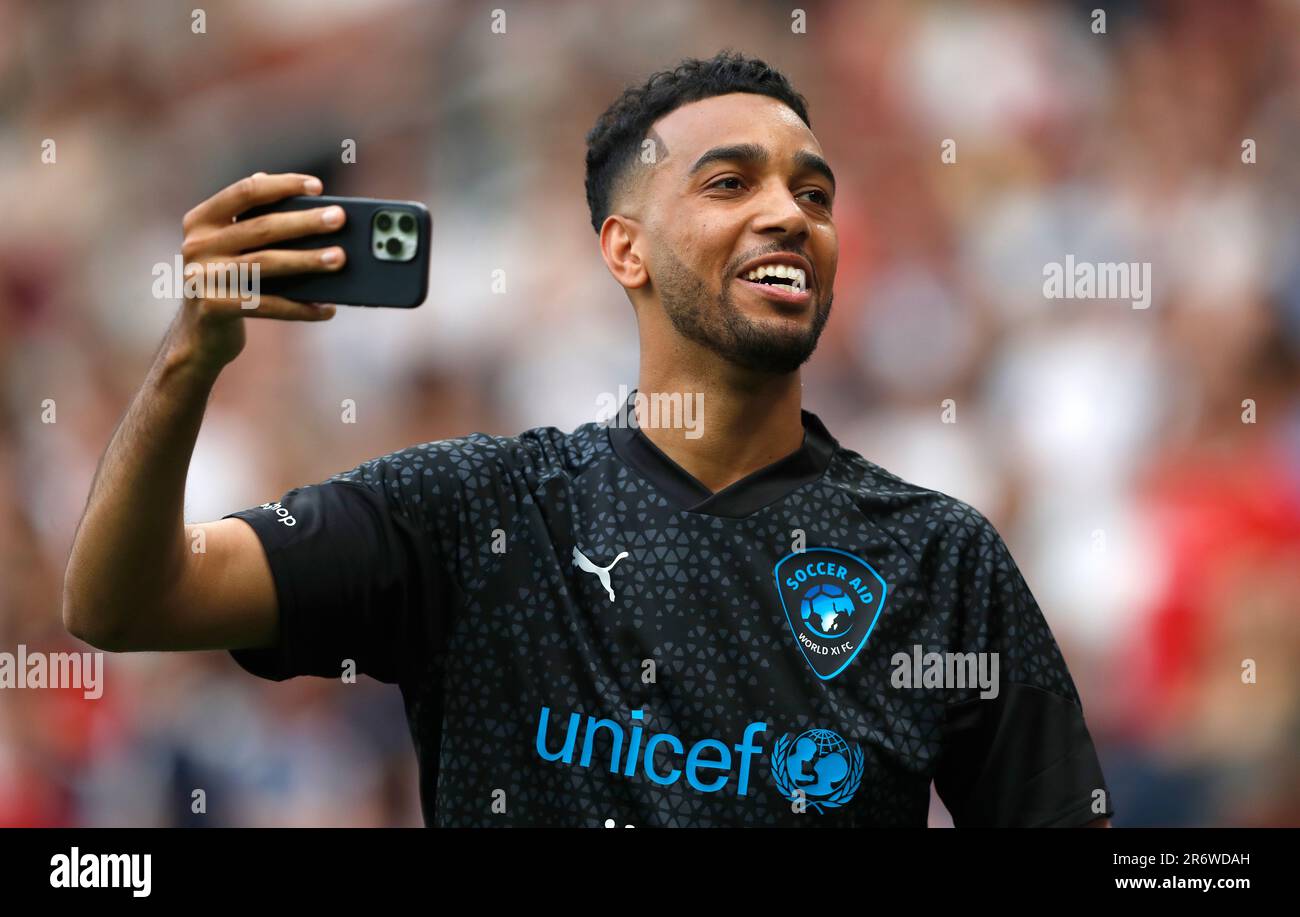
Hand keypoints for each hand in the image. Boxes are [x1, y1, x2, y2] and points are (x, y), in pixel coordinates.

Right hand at [170, 172, 346, 374]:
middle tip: (339, 218)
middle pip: (261, 228)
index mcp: (201, 220)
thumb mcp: (234, 249)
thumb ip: (256, 223)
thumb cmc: (231, 284)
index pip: (245, 192)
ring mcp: (201, 277)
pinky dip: (300, 308)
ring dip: (307, 260)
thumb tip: (312, 204)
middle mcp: (196, 245)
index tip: (318, 186)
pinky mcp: (212, 309)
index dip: (283, 185)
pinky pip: (267, 305)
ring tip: (340, 259)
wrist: (198, 337)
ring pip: (266, 264)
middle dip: (305, 222)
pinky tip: (327, 309)